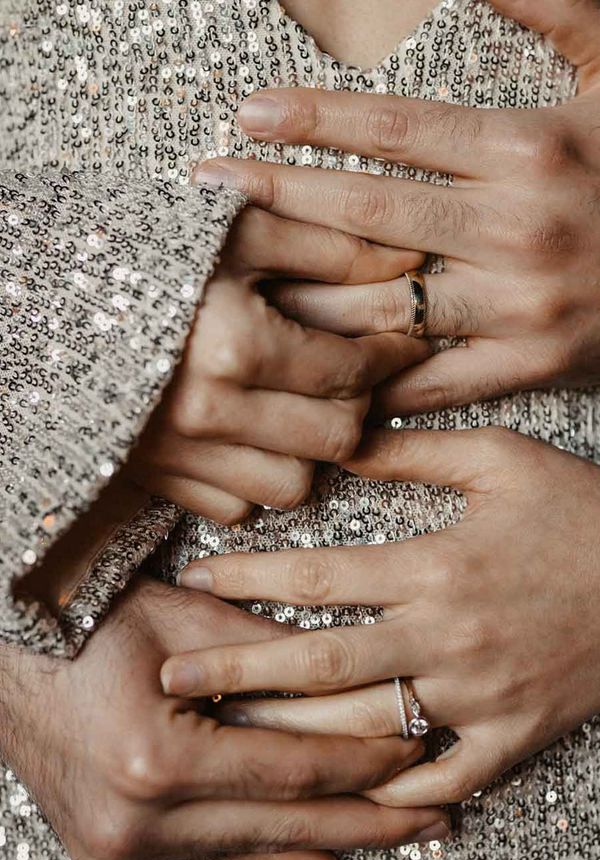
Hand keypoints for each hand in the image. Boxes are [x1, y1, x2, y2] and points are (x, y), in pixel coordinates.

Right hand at [0, 577, 445, 859]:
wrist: (6, 663)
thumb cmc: (91, 626)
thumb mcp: (185, 618)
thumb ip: (268, 651)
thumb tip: (350, 674)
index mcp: (156, 758)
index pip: (292, 768)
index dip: (362, 762)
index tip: (417, 749)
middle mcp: (138, 819)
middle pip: (285, 821)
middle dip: (369, 819)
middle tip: (438, 818)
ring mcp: (121, 847)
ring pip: (254, 846)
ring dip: (330, 837)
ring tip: (400, 834)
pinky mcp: (113, 853)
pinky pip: (213, 854)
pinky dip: (271, 851)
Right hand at [130, 207, 426, 521]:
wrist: (40, 299)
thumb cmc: (139, 253)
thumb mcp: (231, 230)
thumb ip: (324, 243)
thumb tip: (407, 263)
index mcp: (233, 345)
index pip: (349, 370)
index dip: (390, 357)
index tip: (401, 343)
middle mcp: (208, 413)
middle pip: (334, 438)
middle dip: (361, 405)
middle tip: (357, 374)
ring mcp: (178, 454)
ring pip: (292, 486)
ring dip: (311, 451)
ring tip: (303, 407)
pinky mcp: (155, 479)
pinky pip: (236, 506)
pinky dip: (256, 478)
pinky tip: (249, 435)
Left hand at [164, 427, 599, 806]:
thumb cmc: (579, 512)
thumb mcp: (501, 459)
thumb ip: (415, 450)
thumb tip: (340, 438)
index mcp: (437, 567)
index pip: (322, 579)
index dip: (251, 579)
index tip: (199, 580)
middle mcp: (447, 638)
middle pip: (323, 663)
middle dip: (240, 671)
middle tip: (174, 679)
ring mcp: (479, 695)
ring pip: (367, 727)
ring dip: (293, 733)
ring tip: (232, 734)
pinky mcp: (513, 734)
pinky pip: (444, 776)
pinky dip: (395, 789)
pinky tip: (347, 792)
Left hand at [192, 0, 599, 415]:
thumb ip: (551, 8)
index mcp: (533, 150)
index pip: (395, 131)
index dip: (313, 120)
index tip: (249, 112)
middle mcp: (518, 232)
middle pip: (368, 217)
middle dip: (277, 201)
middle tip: (207, 192)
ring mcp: (521, 308)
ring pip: (384, 305)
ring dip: (302, 296)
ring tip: (238, 284)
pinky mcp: (529, 368)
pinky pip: (433, 380)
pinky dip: (372, 377)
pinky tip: (317, 368)